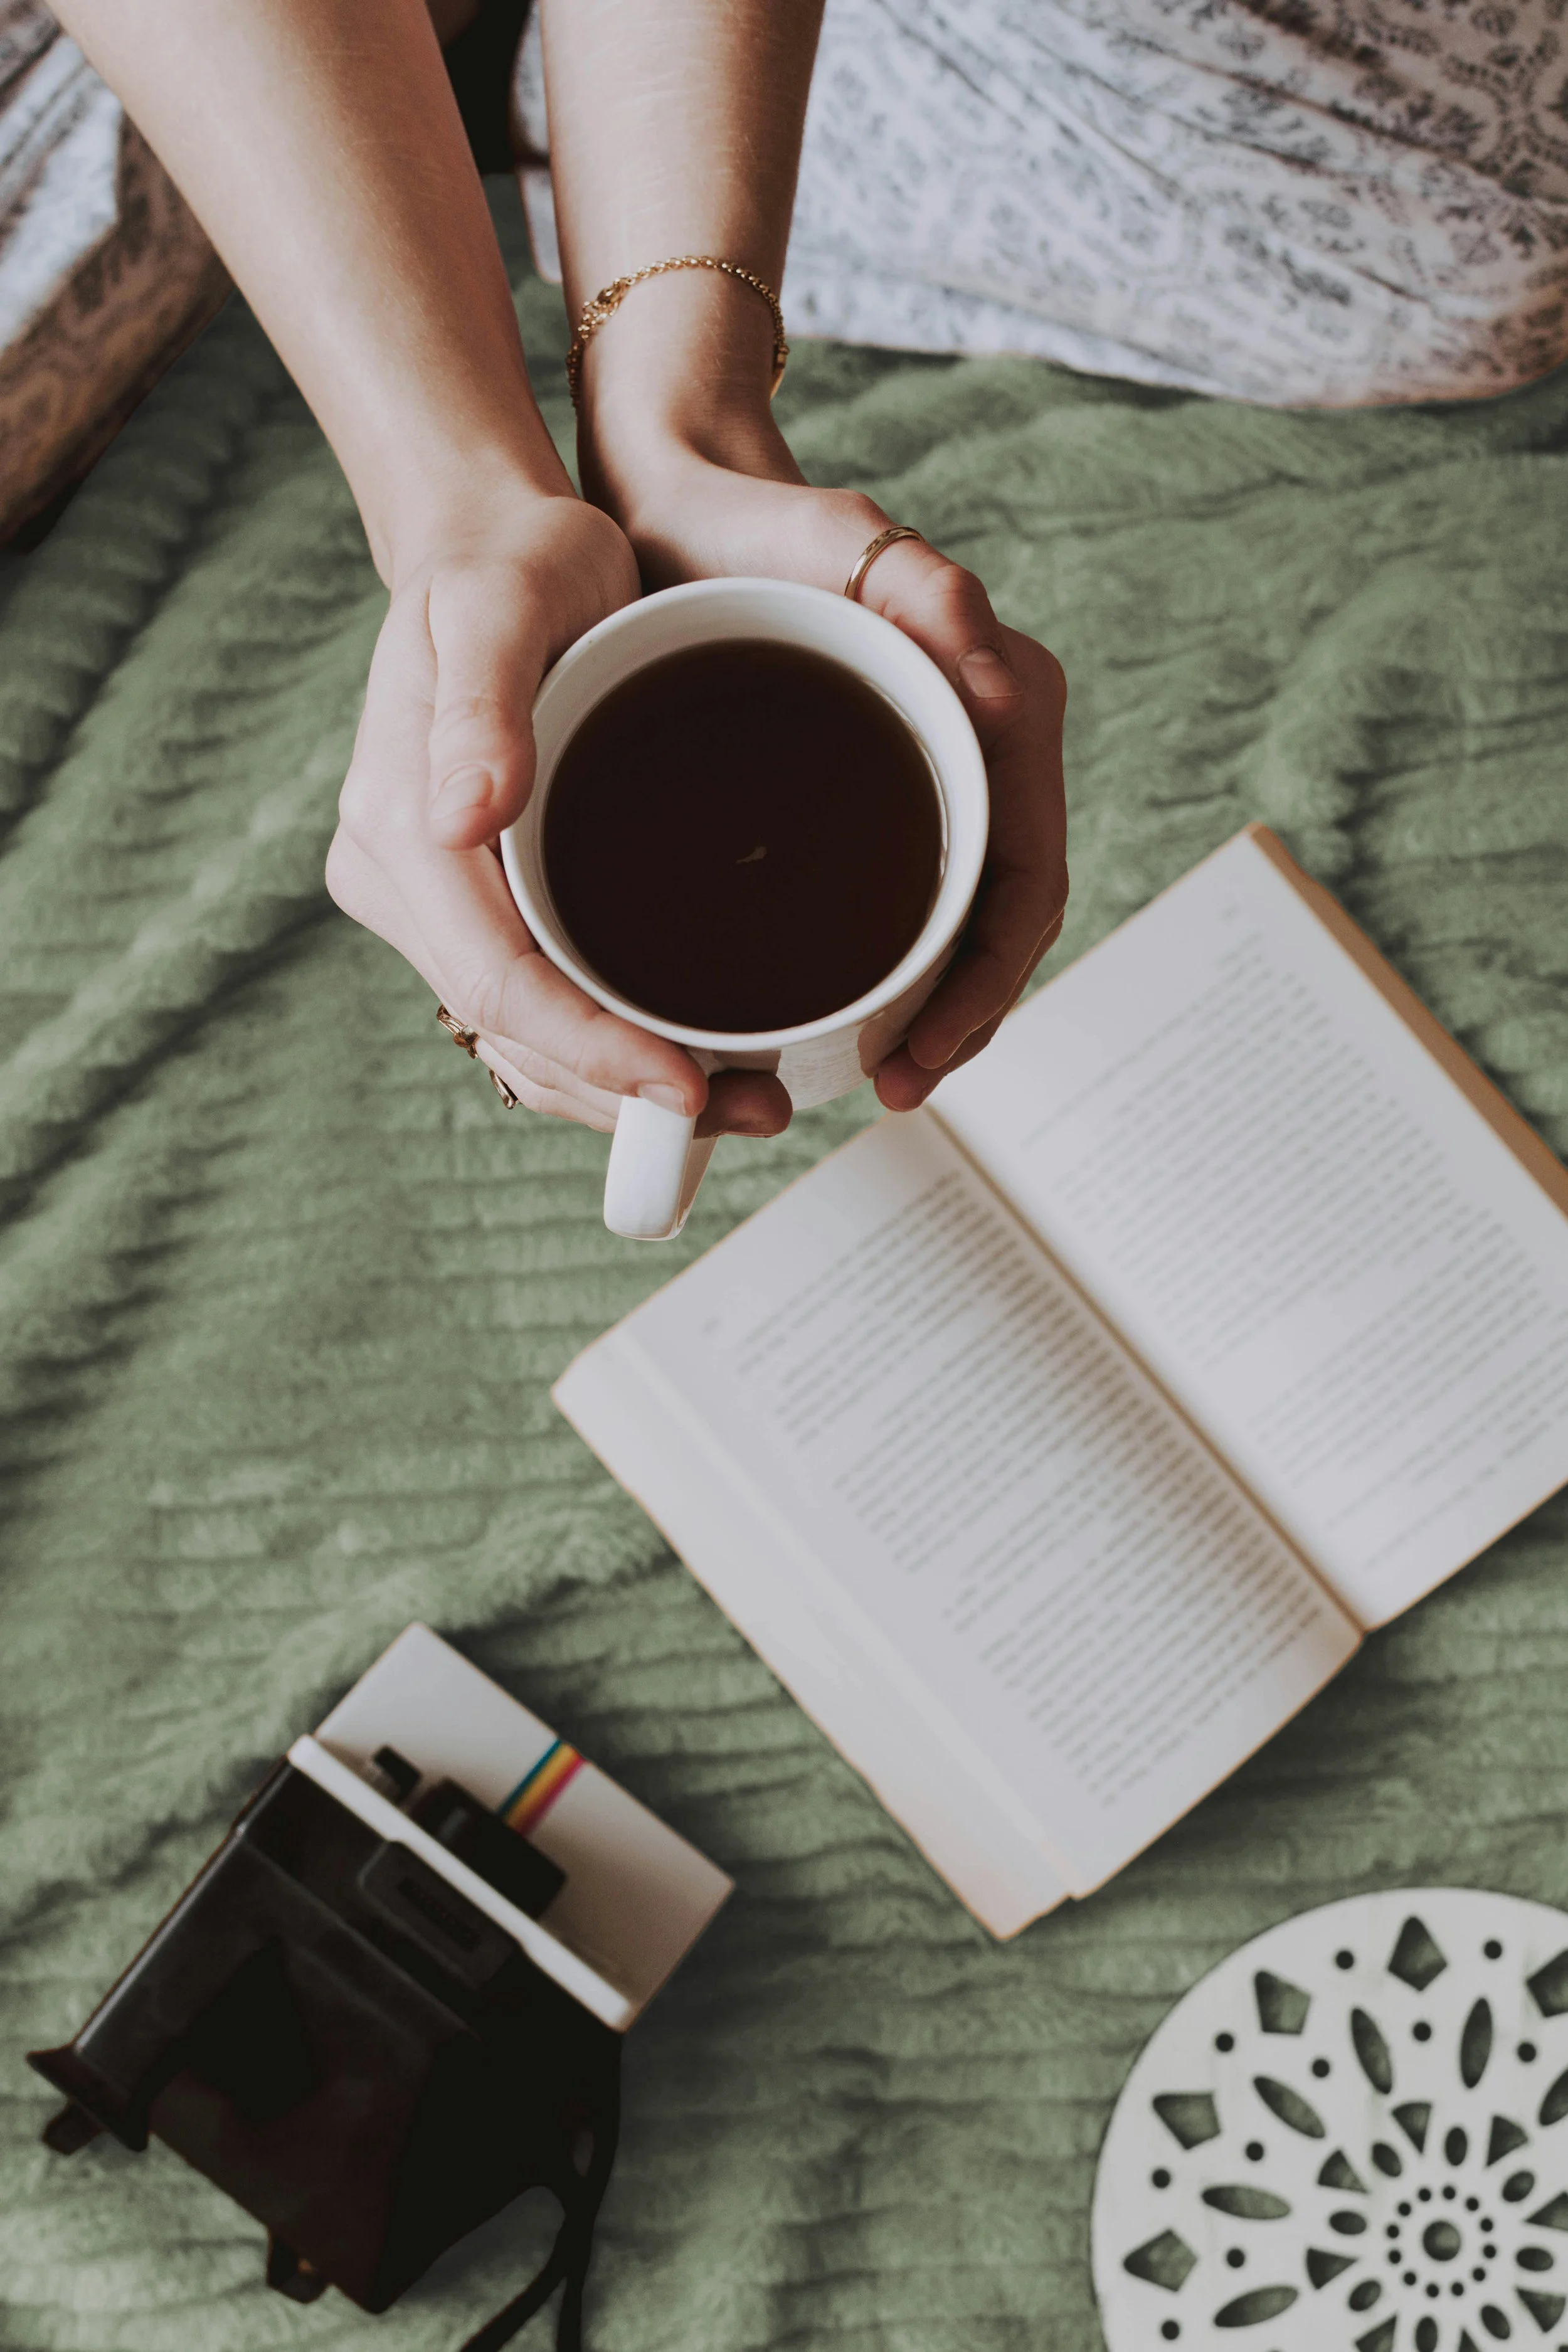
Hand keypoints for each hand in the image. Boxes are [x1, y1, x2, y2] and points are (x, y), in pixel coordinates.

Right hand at [326, 484, 793, 1137]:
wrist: (499, 544)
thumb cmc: (512, 562)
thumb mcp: (502, 604)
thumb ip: (481, 706)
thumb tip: (462, 817)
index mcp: (401, 829)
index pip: (498, 983)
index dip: (592, 1050)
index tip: (687, 1087)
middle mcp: (405, 880)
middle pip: (515, 1034)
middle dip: (627, 1093)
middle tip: (756, 1113)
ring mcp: (440, 900)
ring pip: (528, 1039)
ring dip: (625, 1091)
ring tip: (746, 1103)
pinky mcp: (483, 899)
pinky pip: (542, 1002)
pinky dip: (612, 1045)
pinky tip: (692, 1057)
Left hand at [584, 423, 1067, 1116]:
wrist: (678, 508)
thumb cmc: (751, 524)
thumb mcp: (834, 541)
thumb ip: (929, 593)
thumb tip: (1014, 699)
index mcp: (1000, 706)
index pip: (1027, 880)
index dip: (989, 983)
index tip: (925, 1053)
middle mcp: (980, 749)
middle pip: (1002, 921)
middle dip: (964, 1019)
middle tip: (895, 1088)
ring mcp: (930, 776)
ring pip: (958, 926)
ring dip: (934, 1013)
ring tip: (876, 1077)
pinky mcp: (874, 794)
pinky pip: (907, 904)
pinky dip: (892, 973)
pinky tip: (843, 1020)